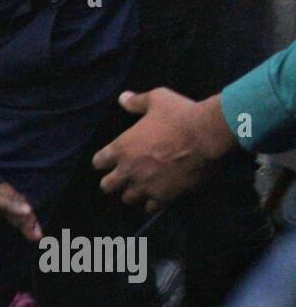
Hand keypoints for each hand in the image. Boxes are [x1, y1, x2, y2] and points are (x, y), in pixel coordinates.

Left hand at [0, 173, 42, 254]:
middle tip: (37, 234)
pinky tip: (25, 224)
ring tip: (35, 233)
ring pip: (7, 195)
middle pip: (4, 194)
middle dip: (22, 213)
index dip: (9, 204)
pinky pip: (3, 198)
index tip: (26, 213)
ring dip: (22, 213)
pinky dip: (15, 210)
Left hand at [93, 89, 236, 212]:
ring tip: (142, 186)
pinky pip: (149, 208)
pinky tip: (158, 195)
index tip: (111, 159)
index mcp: (121, 148)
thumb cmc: (181, 115)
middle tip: (125, 176)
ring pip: (127, 199)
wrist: (208, 135)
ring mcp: (144, 186)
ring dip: (133, 192)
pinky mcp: (163, 197)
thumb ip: (137, 102)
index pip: (98, 162)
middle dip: (113, 181)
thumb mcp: (158, 99)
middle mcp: (128, 170)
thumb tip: (122, 98)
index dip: (104, 161)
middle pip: (107, 186)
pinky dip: (152, 203)